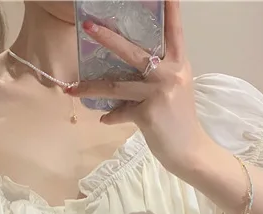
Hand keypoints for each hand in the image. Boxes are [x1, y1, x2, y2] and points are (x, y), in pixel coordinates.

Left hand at [68, 0, 209, 176]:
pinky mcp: (147, 114)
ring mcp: (158, 93)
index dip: (169, 9)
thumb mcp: (175, 90)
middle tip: (88, 26)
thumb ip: (157, 76)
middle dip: (108, 38)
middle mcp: (170, 74)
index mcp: (178, 64)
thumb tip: (127, 72)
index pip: (174, 31)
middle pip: (134, 52)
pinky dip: (111, 116)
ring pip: (117, 85)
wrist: (190, 152)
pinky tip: (104, 119)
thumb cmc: (180, 121)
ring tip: (72, 89)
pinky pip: (121, 112)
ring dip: (91, 87)